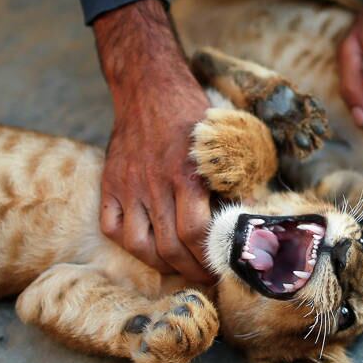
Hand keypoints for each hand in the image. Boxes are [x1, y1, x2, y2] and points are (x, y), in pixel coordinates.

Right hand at [94, 0, 212, 282]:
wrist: (149, 86)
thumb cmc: (194, 114)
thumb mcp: (226, 140)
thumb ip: (239, 177)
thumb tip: (252, 214)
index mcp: (188, 173)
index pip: (196, 232)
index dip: (210, 258)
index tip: (222, 267)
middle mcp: (155, 183)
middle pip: (169, 247)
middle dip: (191, 270)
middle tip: (206, 276)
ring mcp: (129, 185)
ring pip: (139, 245)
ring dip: (161, 264)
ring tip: (178, 267)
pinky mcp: (110, 183)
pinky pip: (111, 227)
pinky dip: (128, 244)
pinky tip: (147, 245)